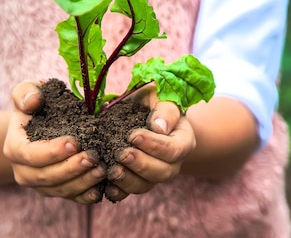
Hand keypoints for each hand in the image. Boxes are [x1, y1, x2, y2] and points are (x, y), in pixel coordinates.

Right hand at [2, 81, 106, 203]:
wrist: (38, 126)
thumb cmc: (36, 107)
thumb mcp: (27, 92)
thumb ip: (26, 93)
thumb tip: (33, 102)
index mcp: (14, 149)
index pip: (31, 155)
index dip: (52, 152)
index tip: (75, 142)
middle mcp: (24, 172)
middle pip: (47, 177)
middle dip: (71, 168)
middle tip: (93, 157)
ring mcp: (40, 185)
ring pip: (61, 190)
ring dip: (83, 182)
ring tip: (102, 169)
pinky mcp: (57, 191)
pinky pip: (73, 198)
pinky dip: (87, 195)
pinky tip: (103, 187)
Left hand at [105, 85, 195, 201]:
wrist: (143, 112)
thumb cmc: (153, 102)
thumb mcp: (161, 97)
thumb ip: (165, 110)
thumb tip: (159, 127)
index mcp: (183, 140)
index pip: (174, 149)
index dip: (154, 146)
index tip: (133, 136)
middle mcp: (172, 162)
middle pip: (162, 172)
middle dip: (140, 164)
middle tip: (121, 154)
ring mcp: (154, 174)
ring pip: (146, 185)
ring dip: (128, 180)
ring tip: (112, 170)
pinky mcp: (137, 180)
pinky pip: (129, 192)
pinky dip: (118, 191)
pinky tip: (107, 187)